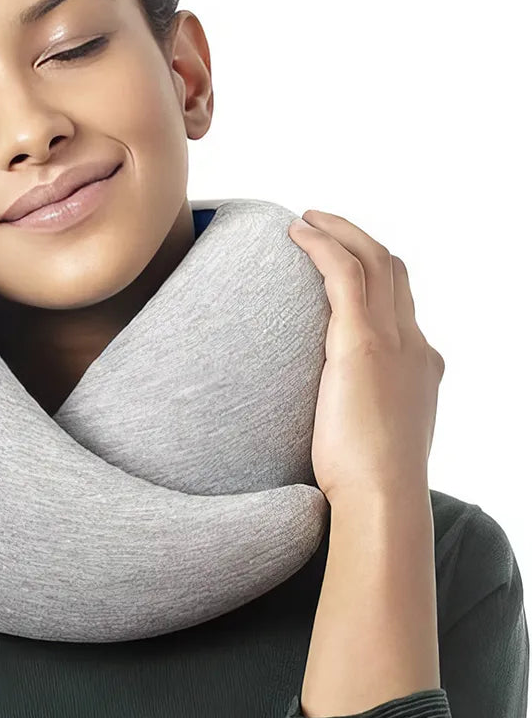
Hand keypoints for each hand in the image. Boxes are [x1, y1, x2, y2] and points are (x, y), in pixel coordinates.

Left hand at [287, 209, 444, 505]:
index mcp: (420, 365)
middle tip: (323, 225)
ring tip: (306, 219)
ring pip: (373, 260)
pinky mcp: (361, 342)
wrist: (382, 498)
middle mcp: (413, 344)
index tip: (343, 267)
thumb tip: (331, 417)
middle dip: (360, 240)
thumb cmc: (367, 483)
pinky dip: (322, 246)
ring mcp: (392, 340)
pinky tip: (297, 233)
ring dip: (339, 232)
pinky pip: (344, 273)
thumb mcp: (374, 439)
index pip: (403, 305)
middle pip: (394, 270)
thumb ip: (360, 416)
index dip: (377, 278)